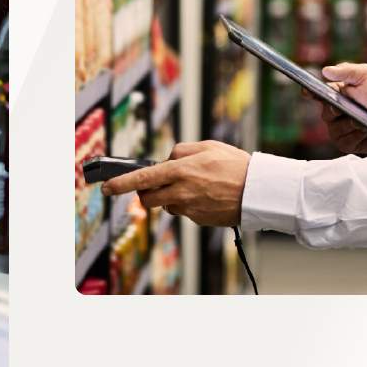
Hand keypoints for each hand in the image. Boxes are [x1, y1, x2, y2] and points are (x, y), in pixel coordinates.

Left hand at [99, 140, 250, 226]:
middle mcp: (182, 191)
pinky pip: (186, 213)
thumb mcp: (206, 146)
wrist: (259, 190)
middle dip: (147, 193)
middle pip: (148, 199)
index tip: (107, 188)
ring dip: (172, 198)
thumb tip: (166, 161)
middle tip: (158, 185)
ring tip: (196, 187)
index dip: (121, 184)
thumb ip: (180, 152)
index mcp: (181, 170)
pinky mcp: (199, 220)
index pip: (142, 179)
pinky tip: (208, 196)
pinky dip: (190, 205)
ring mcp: (190, 209)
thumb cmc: (235, 164)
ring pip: (168, 206)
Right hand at [304, 62, 366, 154]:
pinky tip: (365, 130)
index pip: (314, 94)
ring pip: (336, 129)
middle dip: (333, 111)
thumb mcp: (365, 75)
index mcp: (332, 95)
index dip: (308, 92)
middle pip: (326, 113)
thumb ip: (347, 71)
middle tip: (339, 108)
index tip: (306, 89)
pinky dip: (355, 136)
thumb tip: (326, 70)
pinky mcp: (348, 143)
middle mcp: (332, 113)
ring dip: (349, 124)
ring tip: (360, 121)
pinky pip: (346, 142)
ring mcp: (338, 129)